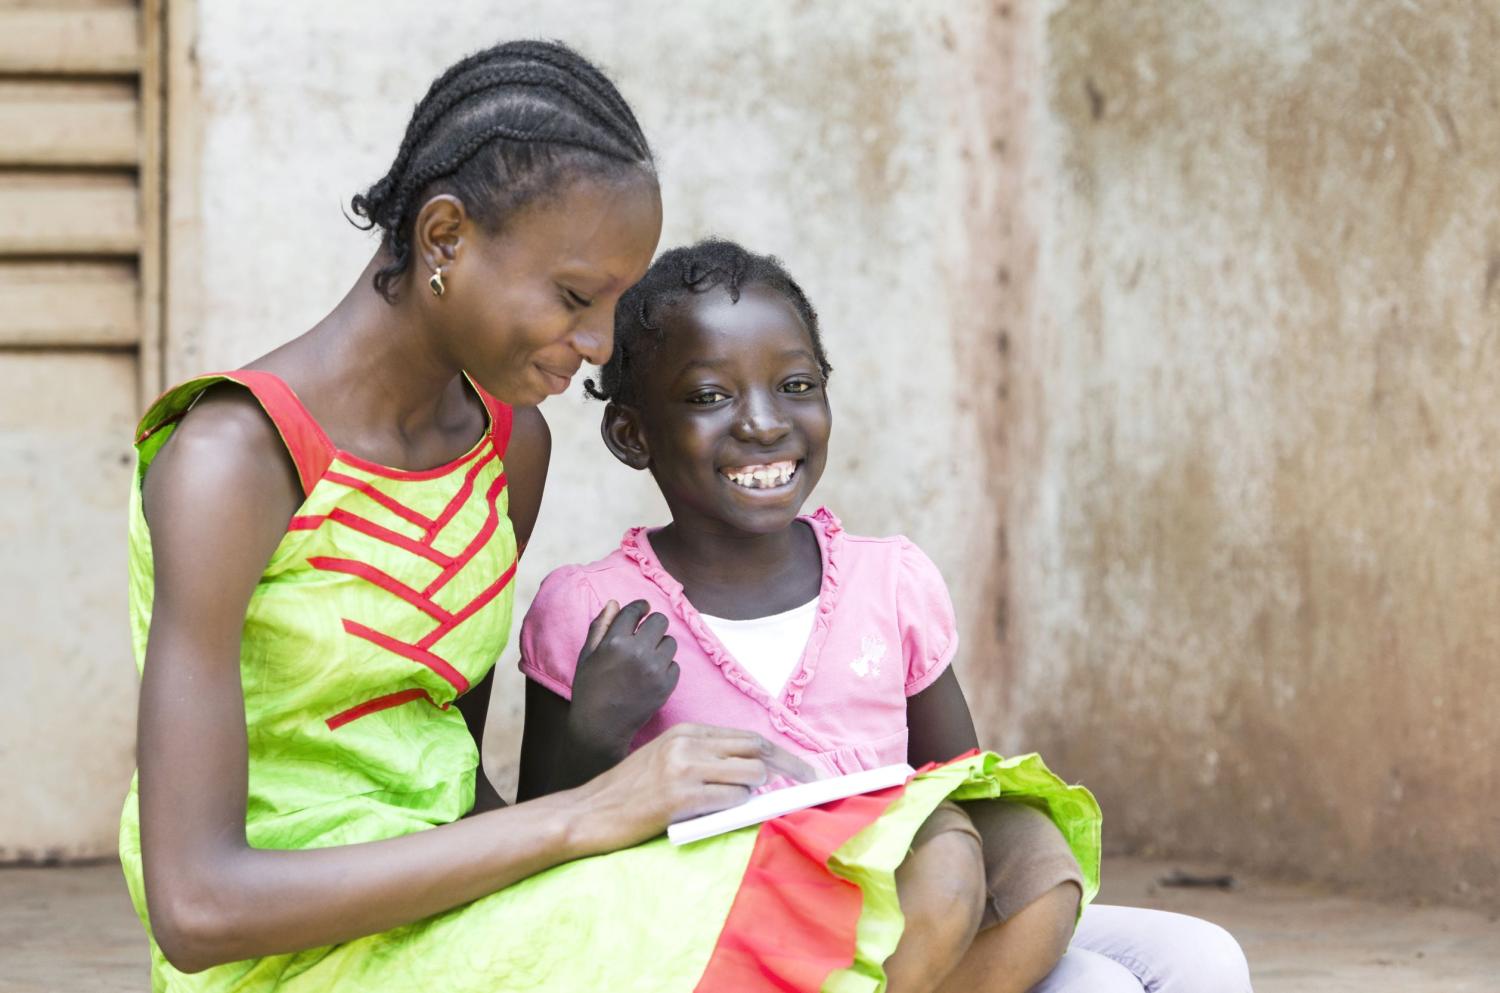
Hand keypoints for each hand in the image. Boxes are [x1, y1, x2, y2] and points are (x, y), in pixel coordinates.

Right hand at [568, 600, 680, 753]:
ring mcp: (654, 669)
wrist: (600, 727)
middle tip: (645, 636)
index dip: (641, 606)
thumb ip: (600, 626)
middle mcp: (637, 651)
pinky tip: (651, 677)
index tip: (643, 609)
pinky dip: (666, 668)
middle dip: (653, 626)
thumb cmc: (590, 689)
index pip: (635, 610)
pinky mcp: (666, 685)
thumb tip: (614, 603)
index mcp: (615, 641)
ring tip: (646, 659)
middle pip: (660, 621)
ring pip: (670, 642)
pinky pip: (675, 665)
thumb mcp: (588, 655)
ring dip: (660, 647)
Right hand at [569, 724, 818, 852]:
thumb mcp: (664, 759)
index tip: (802, 769)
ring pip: (749, 775)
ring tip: (734, 806)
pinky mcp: (680, 797)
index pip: (748, 736)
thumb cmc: (626, 793)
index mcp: (686, 731)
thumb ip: (704, 758)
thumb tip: (754, 771)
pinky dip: (736, 809)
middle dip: (788, 768)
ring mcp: (684, 769)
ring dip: (754, 794)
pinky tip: (720, 814)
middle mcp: (688, 743)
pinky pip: (730, 800)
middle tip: (807, 784)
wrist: (587, 813)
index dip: (780, 753)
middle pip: (757, 749)